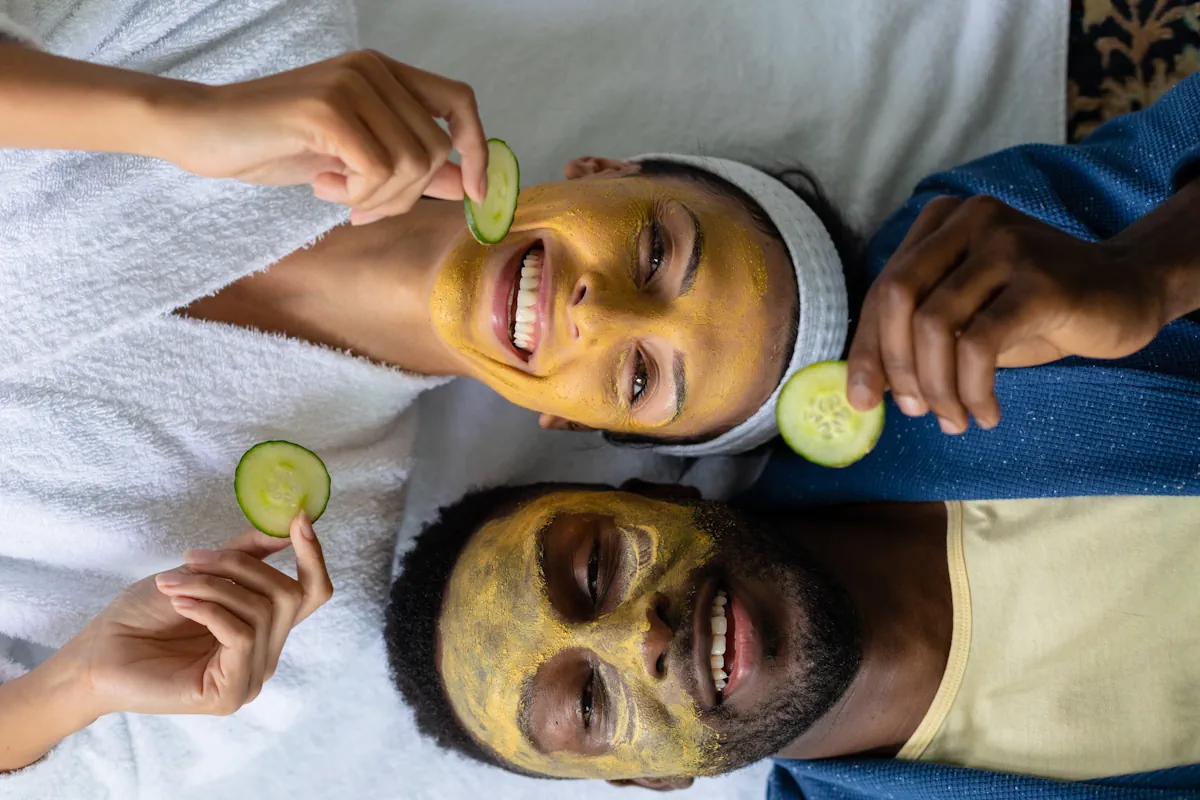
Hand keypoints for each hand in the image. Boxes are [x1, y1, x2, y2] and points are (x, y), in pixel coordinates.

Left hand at [59, 513, 332, 717]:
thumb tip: (285, 525)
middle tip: (192, 557)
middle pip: (288, 595)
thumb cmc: (141, 617)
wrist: (94, 658)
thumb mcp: (199, 573)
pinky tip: (179, 603)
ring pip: (261, 612)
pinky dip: (210, 610)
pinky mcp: (231, 693)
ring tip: (172, 584)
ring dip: (213, 586)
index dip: (314, 556)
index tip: (299, 519)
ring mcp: (252, 678)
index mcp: (264, 629)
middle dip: (241, 567)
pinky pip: (241, 635)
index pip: (313, 593)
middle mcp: (266, 656)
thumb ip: (245, 554)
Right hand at [163, 50, 487, 224]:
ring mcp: (350, 84)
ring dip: (379, 197)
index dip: (477, 148)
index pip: (458, 101)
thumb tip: (467, 184)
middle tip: (361, 204)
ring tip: (338, 192)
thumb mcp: (354, 159)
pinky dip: (357, 193)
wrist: (202, 131)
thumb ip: (409, 165)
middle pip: (435, 149)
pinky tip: (323, 187)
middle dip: (406, 195)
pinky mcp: (327, 108)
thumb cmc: (275, 145)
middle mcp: (372, 70)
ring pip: (412, 163)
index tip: (477, 193)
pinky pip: (377, 169)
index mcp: (383, 73)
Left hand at [846, 195, 1168, 433]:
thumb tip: (864, 387)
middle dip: (895, 366)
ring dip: (937, 386)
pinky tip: (986, 412)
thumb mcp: (967, 317)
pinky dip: (972, 390)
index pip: (884, 290)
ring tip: (954, 418)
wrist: (1127, 291)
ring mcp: (1006, 245)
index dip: (866, 350)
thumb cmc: (1034, 310)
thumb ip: (916, 336)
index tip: (861, 399)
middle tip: (913, 411)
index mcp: (942, 221)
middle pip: (898, 298)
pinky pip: (979, 345)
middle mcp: (970, 220)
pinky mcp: (1040, 281)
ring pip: (934, 325)